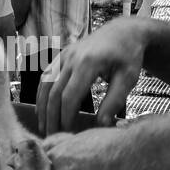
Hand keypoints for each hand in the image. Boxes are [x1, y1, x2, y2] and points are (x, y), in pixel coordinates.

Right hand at [36, 18, 150, 133]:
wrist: (123, 32)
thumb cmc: (128, 56)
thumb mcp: (128, 78)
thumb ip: (114, 101)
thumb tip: (101, 124)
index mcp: (88, 63)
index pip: (70, 95)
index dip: (66, 117)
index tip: (67, 134)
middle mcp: (71, 57)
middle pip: (54, 92)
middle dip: (52, 116)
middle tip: (53, 137)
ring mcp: (64, 55)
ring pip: (45, 84)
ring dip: (42, 107)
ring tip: (44, 127)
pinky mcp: (62, 55)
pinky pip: (46, 76)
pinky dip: (41, 94)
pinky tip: (42, 109)